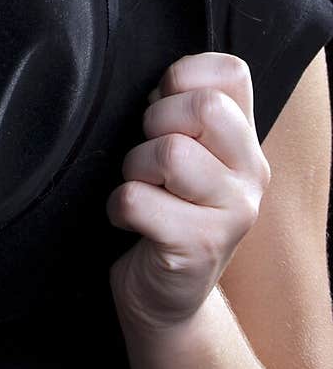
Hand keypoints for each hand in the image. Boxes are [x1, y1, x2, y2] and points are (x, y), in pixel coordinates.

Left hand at [105, 52, 270, 332]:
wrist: (167, 297)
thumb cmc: (165, 211)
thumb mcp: (183, 155)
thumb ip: (180, 112)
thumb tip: (158, 83)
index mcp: (244, 139)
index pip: (232, 72)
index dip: (183, 76)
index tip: (163, 106)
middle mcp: (250, 172)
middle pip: (204, 107)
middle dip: (156, 121)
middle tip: (148, 156)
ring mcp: (232, 213)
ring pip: (170, 152)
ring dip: (135, 167)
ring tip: (141, 188)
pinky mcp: (200, 247)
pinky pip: (138, 200)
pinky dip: (119, 207)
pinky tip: (129, 221)